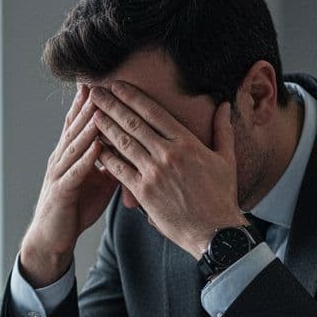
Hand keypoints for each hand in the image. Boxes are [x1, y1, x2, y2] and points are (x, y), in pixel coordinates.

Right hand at [19, 84, 118, 285]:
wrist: (52, 239)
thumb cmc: (75, 208)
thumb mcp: (98, 182)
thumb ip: (111, 163)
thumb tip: (131, 148)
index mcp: (71, 155)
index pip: (79, 123)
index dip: (88, 102)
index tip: (102, 80)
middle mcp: (62, 159)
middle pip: (75, 127)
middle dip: (87, 105)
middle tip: (97, 81)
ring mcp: (60, 174)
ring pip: (74, 145)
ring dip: (87, 126)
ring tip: (99, 107)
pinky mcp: (61, 193)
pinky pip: (75, 173)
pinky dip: (86, 160)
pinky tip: (96, 148)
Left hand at [89, 82, 244, 257]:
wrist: (215, 232)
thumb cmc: (221, 196)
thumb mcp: (226, 159)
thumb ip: (222, 130)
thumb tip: (223, 106)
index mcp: (187, 143)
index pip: (154, 112)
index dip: (132, 97)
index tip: (117, 85)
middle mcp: (168, 154)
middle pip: (134, 123)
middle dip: (112, 105)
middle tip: (95, 92)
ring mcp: (154, 173)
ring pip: (124, 144)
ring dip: (105, 126)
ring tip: (91, 113)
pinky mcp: (144, 193)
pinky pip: (120, 170)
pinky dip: (106, 156)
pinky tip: (95, 146)